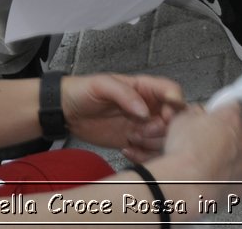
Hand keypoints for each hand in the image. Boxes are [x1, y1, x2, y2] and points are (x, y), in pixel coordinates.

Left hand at [62, 73, 183, 162]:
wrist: (66, 111)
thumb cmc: (83, 90)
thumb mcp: (101, 85)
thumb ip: (124, 94)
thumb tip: (144, 110)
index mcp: (143, 88)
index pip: (171, 91)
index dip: (175, 103)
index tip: (165, 114)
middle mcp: (148, 106)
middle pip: (173, 119)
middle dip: (162, 128)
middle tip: (143, 130)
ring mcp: (142, 125)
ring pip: (164, 138)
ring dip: (152, 143)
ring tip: (131, 139)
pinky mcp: (134, 141)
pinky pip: (149, 152)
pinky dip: (143, 155)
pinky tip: (126, 149)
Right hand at [163, 101, 241, 195]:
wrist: (187, 184)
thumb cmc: (185, 154)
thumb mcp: (181, 119)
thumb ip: (194, 112)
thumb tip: (196, 113)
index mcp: (230, 118)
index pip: (231, 104)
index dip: (219, 108)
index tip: (214, 111)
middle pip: (236, 130)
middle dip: (222, 132)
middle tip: (203, 138)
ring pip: (237, 154)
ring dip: (225, 155)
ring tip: (203, 161)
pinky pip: (236, 176)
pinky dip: (225, 176)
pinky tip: (209, 176)